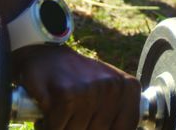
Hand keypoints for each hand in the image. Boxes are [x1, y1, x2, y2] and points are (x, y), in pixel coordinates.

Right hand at [13, 44, 140, 129]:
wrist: (46, 54)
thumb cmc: (78, 80)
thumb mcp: (108, 92)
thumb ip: (116, 114)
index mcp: (129, 88)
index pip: (125, 128)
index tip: (91, 125)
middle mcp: (113, 87)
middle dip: (82, 129)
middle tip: (71, 117)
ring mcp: (90, 90)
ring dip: (64, 128)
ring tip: (60, 113)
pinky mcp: (66, 94)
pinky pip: (57, 129)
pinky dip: (48, 126)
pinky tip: (48, 113)